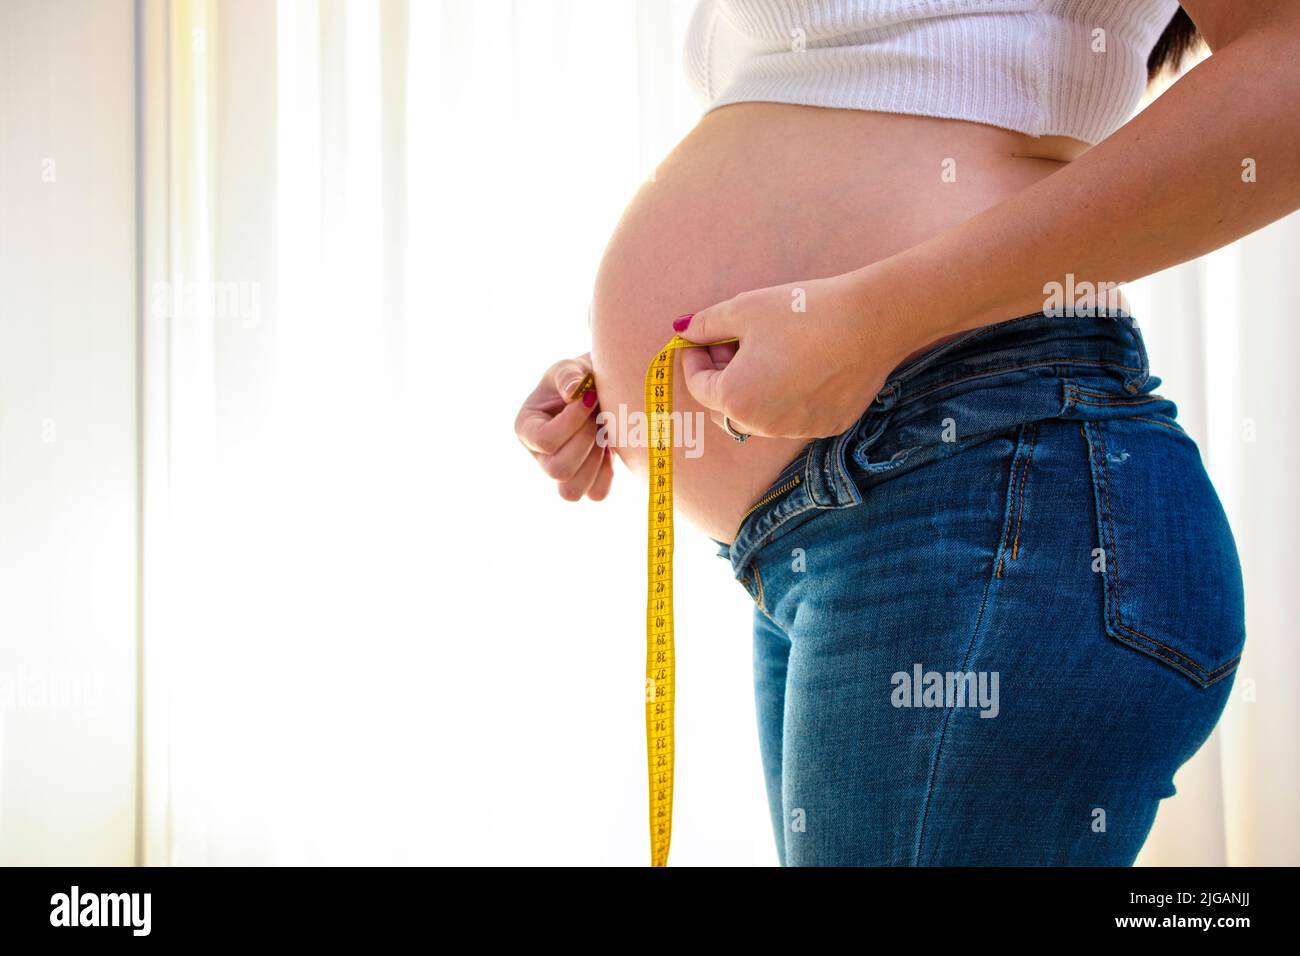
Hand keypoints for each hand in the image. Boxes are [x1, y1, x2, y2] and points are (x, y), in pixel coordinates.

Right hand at [514, 354, 612, 500]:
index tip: (589, 398)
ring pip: (571, 491)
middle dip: (585, 441)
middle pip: (557, 470)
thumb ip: (569, 374)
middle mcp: (539, 455)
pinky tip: (608, 448)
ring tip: (603, 435)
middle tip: (598, 418)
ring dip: (595, 461)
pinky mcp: (584, 482)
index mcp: (526, 427)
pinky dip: (607, 473)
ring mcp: (561, 472)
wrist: (601, 391)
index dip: (572, 422)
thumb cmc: (579, 379)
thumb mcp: (570, 368)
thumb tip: (574, 391)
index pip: (544, 440)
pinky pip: (596, 494)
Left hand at [676, 270, 912, 438]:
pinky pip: (794, 416)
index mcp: (734, 400)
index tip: (701, 338)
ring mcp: (796, 430)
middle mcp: (762, 426)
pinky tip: (804, 365)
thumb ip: (705, 324)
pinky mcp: (827, 426)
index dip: (694, 358)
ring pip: (760, 414)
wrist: (871, 322)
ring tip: (770, 351)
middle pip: (725, 407)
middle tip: (734, 343)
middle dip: (722, 377)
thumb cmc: (802, 312)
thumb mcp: (743, 309)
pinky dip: (788, 396)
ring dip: (754, 388)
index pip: (698, 385)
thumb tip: (683, 332)